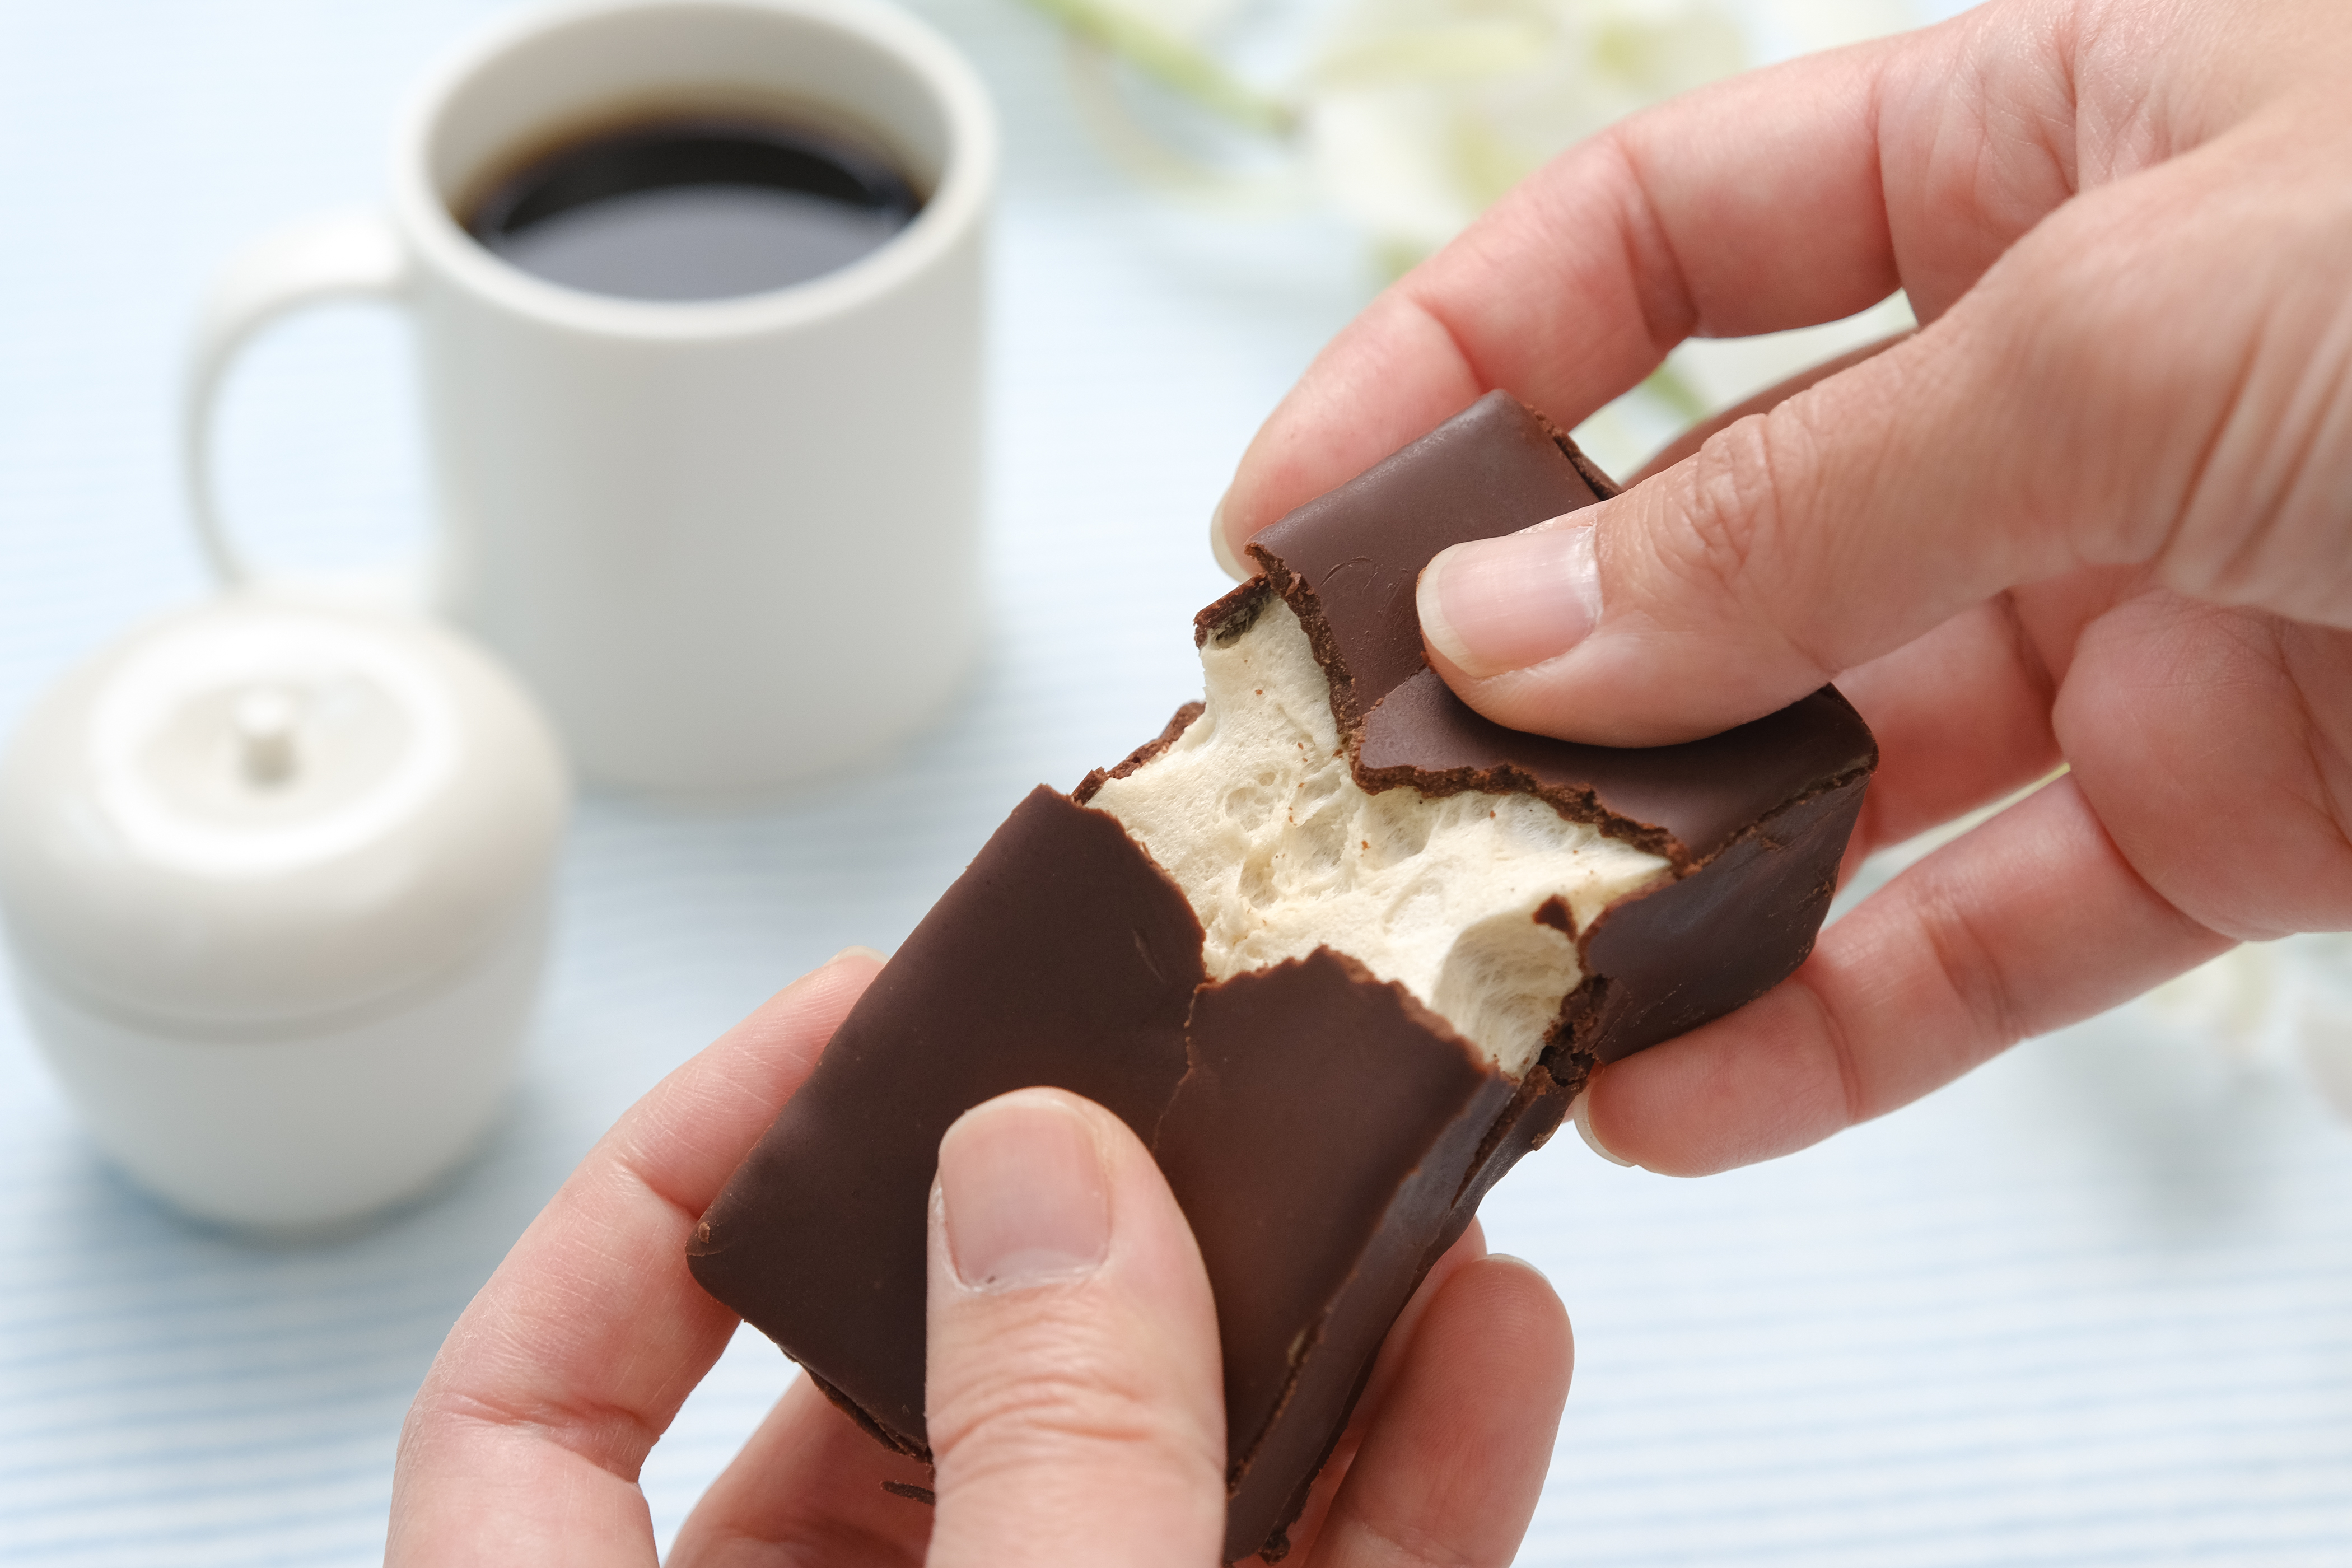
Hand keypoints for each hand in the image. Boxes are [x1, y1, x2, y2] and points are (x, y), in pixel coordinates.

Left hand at [385, 951, 1570, 1565]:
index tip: (843, 1028)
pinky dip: (1398, 1493)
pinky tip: (1487, 1354)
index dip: (658, 1193)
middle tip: (1175, 1055)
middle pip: (890, 1413)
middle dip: (1059, 1227)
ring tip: (1389, 1155)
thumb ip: (1035, 1473)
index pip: (533, 1411)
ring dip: (1278, 1337)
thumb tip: (1040, 1180)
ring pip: (1129, 1495)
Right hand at [1217, 0, 2351, 1180]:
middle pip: (1718, 528)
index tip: (1296, 518)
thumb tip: (1520, 621)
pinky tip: (1676, 1085)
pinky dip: (1833, 1019)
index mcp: (2049, 140)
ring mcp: (2145, 599)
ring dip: (1662, 872)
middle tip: (1371, 793)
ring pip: (1835, 758)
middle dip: (1538, 663)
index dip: (1452, 364)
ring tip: (1496, 968)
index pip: (1660, 234)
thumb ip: (1806, 499)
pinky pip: (1988, 926)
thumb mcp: (2153, 318)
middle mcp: (2072, 372)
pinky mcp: (2237, 810)